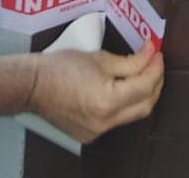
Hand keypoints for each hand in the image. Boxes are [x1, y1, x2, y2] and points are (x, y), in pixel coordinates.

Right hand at [27, 42, 164, 143]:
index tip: (156, 53)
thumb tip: (151, 54)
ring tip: (141, 74)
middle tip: (154, 63)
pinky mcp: (90, 134)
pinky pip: (117, 120)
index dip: (155, 67)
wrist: (32, 85)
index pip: (145, 86)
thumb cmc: (60, 68)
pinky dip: (125, 105)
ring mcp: (98, 131)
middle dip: (155, 83)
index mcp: (108, 101)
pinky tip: (122, 90)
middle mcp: (105, 122)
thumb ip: (131, 60)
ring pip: (133, 114)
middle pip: (145, 105)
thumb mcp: (99, 58)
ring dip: (142, 95)